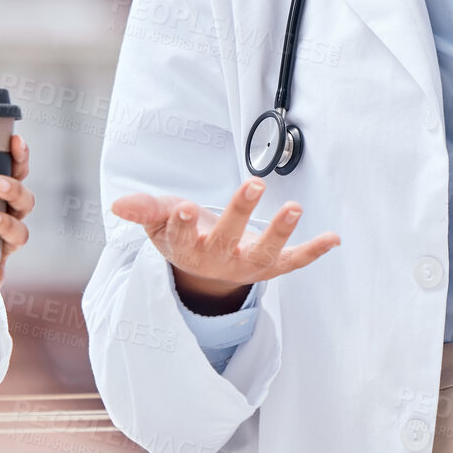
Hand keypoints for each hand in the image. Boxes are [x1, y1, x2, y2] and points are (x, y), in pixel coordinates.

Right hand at [109, 177, 339, 312]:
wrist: (205, 267)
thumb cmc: (181, 232)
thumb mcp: (159, 219)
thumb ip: (143, 210)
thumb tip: (118, 205)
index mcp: (184, 249)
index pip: (180, 237)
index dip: (182, 224)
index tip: (185, 207)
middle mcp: (216, 261)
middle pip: (226, 241)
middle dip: (239, 213)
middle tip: (254, 185)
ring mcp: (245, 266)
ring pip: (263, 254)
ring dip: (280, 231)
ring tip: (295, 207)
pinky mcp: (269, 268)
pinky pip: (293, 262)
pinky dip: (314, 251)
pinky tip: (334, 238)